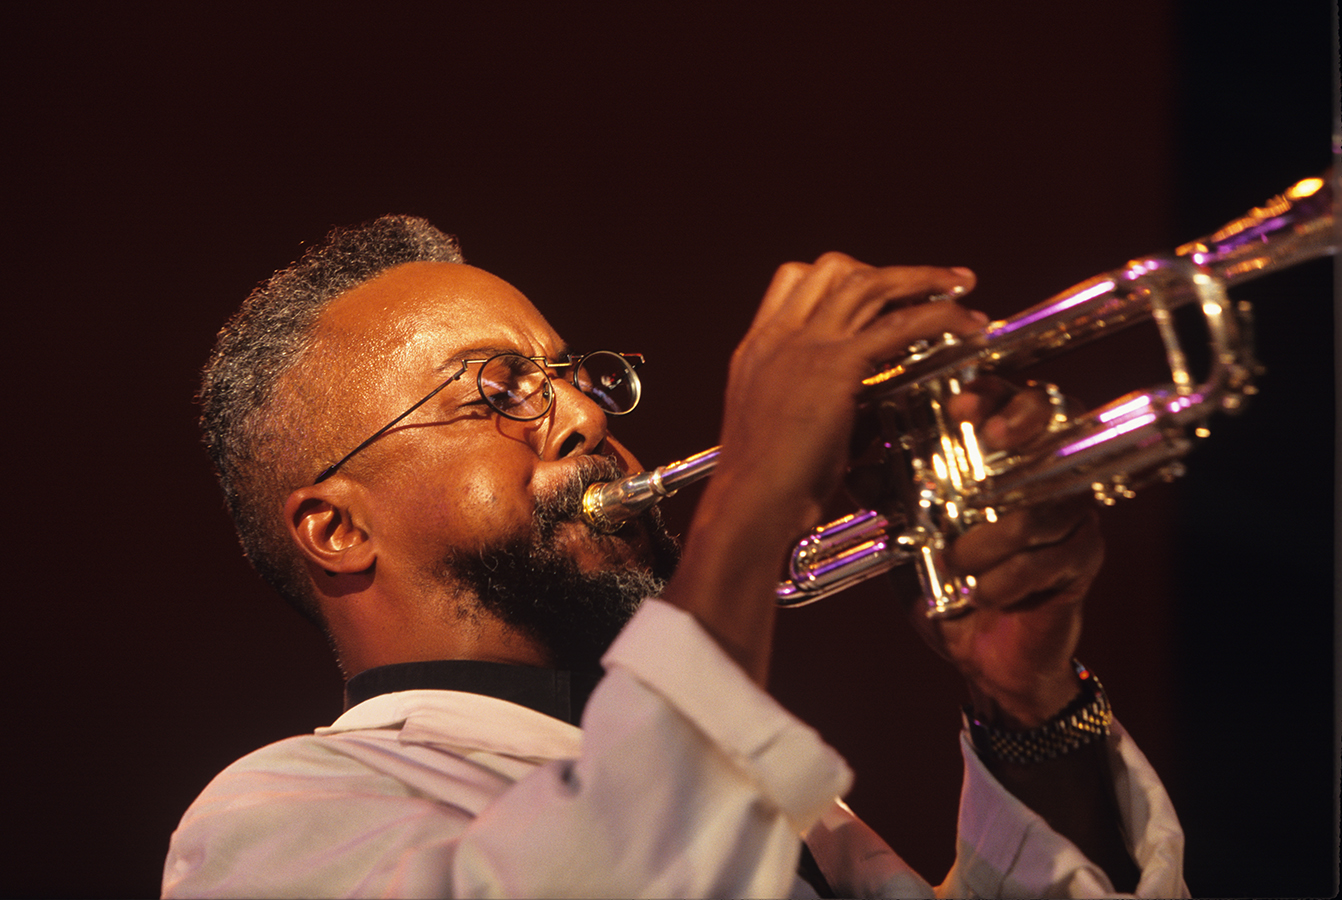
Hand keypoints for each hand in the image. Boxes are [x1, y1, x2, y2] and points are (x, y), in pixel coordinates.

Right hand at [663, 253, 986, 683]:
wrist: (748, 504)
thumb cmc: (762, 487)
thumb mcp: (778, 429)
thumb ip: (812, 403)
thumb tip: (858, 408)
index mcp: (758, 348)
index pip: (794, 280)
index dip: (840, 277)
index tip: (875, 288)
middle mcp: (778, 337)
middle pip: (835, 269)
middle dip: (888, 270)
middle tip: (931, 281)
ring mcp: (804, 346)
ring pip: (869, 283)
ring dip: (922, 278)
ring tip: (960, 286)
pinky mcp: (835, 366)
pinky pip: (899, 324)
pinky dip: (941, 315)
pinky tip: (966, 324)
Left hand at [909, 380, 1103, 727]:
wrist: (979, 647)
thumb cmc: (947, 577)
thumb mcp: (909, 530)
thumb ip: (890, 495)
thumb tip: (859, 469)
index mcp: (1004, 454)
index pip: (1009, 398)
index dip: (990, 395)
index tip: (960, 408)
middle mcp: (1046, 472)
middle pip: (1054, 422)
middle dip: (1018, 426)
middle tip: (988, 441)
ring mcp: (1071, 512)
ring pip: (1038, 505)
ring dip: (988, 539)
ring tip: (957, 562)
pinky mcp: (1082, 557)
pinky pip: (1048, 557)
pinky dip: (1005, 579)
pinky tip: (983, 592)